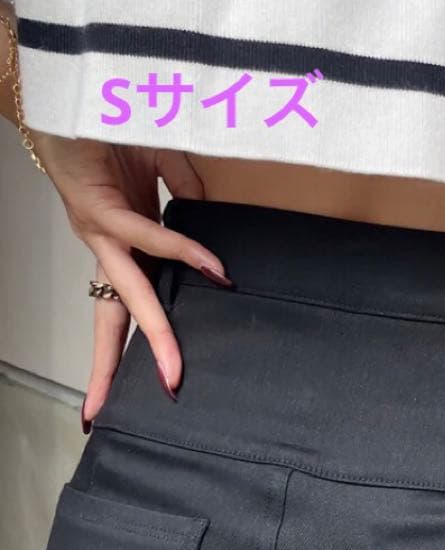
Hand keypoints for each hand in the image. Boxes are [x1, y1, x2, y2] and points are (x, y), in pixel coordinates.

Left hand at [33, 134, 231, 428]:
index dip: (130, 348)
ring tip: (175, 370)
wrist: (70, 86)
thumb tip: (208, 226)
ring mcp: (97, 229)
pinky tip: (213, 270)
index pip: (126, 305)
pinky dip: (181, 252)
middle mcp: (105, 245)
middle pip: (113, 319)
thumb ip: (186, 197)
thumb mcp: (162, 166)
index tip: (126, 395)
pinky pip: (145, 236)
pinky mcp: (96, 204)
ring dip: (152, 335)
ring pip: (125, 294)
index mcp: (121, 242)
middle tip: (141, 407)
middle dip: (125, 368)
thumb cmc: (110, 123)